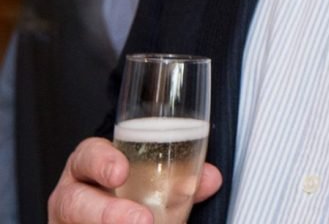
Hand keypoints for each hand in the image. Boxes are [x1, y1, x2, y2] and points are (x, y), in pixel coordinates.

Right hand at [47, 137, 221, 223]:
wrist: (116, 210)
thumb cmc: (133, 185)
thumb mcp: (151, 174)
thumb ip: (182, 173)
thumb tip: (211, 179)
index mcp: (90, 166)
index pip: (87, 157)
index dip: (101, 162)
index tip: (120, 172)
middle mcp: (74, 194)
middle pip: (75, 203)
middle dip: (108, 213)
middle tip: (143, 220)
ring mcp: (71, 221)